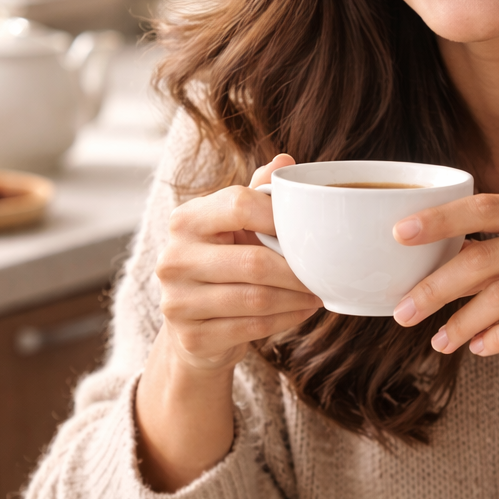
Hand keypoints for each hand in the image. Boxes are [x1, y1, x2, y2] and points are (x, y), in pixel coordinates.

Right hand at [155, 154, 320, 372]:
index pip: (240, 204)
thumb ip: (257, 195)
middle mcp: (174, 258)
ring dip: (296, 298)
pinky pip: (252, 327)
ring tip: (317, 293)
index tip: (309, 230)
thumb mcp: (235, 227)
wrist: (194, 327)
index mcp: (186, 220)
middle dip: (297, 270)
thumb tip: (285, 161)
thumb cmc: (223, 266)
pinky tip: (301, 311)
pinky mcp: (192, 337)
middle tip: (323, 273)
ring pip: (256, 299)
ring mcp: (177, 301)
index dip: (281, 217)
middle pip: (253, 261)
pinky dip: (285, 320)